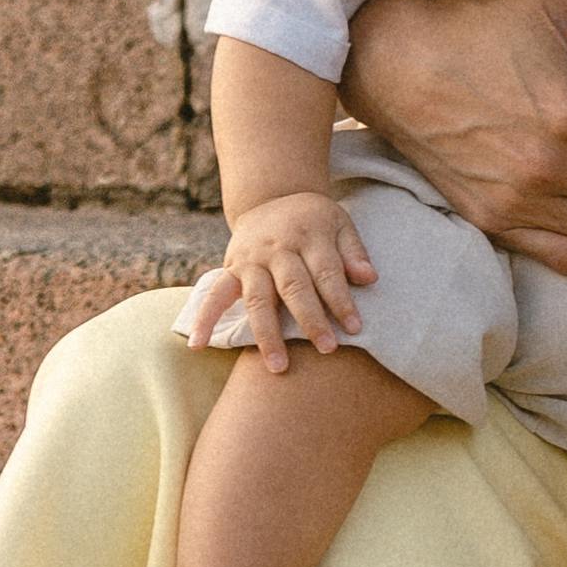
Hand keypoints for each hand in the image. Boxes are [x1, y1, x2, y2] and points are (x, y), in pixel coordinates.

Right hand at [203, 185, 372, 363]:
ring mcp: (250, 260)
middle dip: (310, 320)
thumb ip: (353, 252)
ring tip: (277, 367)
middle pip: (294, 287)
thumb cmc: (313, 221)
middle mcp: (277, 248)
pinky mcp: (230, 269)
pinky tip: (197, 345)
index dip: (340, 300)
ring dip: (267, 334)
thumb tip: (369, 278)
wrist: (271, 198)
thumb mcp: (339, 223)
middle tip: (327, 350)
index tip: (355, 328)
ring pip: (258, 299)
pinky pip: (213, 295)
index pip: (326, 272)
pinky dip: (204, 320)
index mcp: (308, 235)